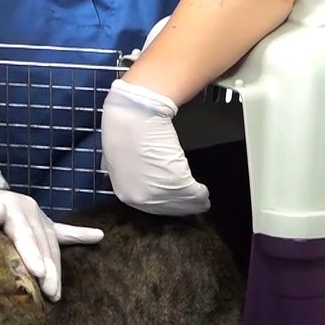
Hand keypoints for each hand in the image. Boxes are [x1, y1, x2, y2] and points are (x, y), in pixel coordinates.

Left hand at [0, 155, 104, 301]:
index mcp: (6, 206)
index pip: (22, 232)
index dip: (30, 252)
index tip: (37, 272)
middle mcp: (27, 208)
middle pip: (42, 241)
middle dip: (47, 269)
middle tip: (50, 293)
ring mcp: (38, 214)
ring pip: (52, 243)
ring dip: (56, 268)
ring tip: (57, 292)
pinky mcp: (43, 221)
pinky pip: (64, 230)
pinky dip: (80, 235)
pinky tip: (98, 237)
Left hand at [101, 79, 209, 214]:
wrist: (133, 117)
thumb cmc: (126, 131)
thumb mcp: (121, 160)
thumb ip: (133, 176)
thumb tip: (146, 179)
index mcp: (125, 194)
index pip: (150, 207)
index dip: (165, 203)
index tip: (176, 201)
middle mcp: (140, 198)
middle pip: (167, 208)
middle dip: (181, 205)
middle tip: (194, 203)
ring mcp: (158, 193)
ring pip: (182, 202)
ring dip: (193, 200)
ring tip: (201, 198)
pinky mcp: (176, 183)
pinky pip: (194, 194)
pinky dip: (201, 193)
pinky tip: (203, 192)